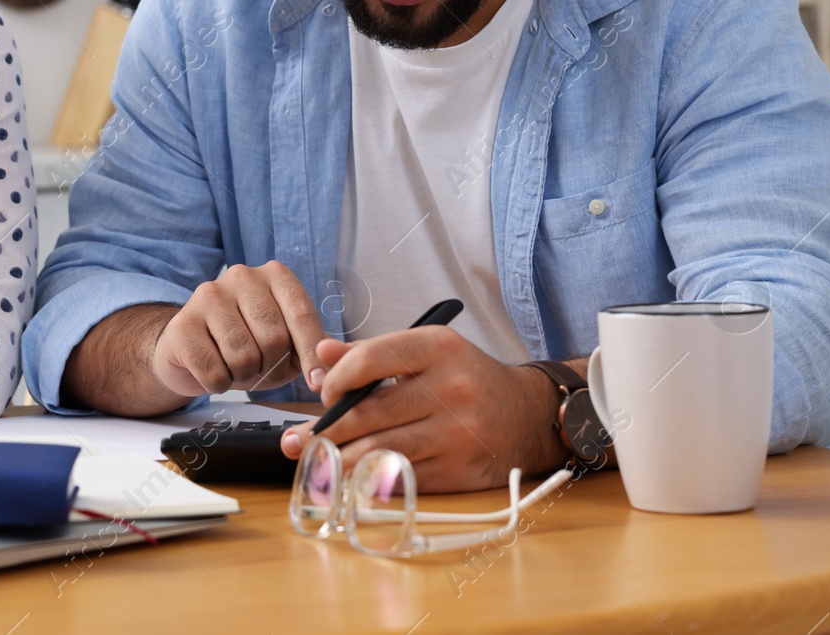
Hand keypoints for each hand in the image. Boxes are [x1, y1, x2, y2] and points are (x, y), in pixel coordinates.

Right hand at [149, 261, 328, 398]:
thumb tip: (336, 364)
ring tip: (236, 366)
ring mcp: (208, 296)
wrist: (191, 348)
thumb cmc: (247, 344)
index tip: (319, 383)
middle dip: (272, 367)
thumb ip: (314, 348)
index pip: (301, 315)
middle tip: (261, 367)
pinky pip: (213, 372)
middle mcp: (241, 276)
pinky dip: (219, 384)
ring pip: (243, 357)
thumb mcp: (288, 343)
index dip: (312, 354)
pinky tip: (214, 371)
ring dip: (244, 376)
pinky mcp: (182, 324)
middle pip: (274, 339)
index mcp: (275, 275)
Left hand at [277, 329, 567, 492]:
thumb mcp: (428, 351)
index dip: (336, 380)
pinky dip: (371, 480)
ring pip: (381, 450)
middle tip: (298, 439)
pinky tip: (350, 480)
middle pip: (369, 413)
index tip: (325, 394)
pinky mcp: (460, 470)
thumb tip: (322, 355)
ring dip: (339, 461)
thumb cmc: (468, 379)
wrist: (531, 415)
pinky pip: (403, 477)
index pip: (369, 360)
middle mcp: (451, 388)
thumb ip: (372, 352)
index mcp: (438, 348)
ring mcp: (457, 432)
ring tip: (316, 463)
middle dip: (325, 429)